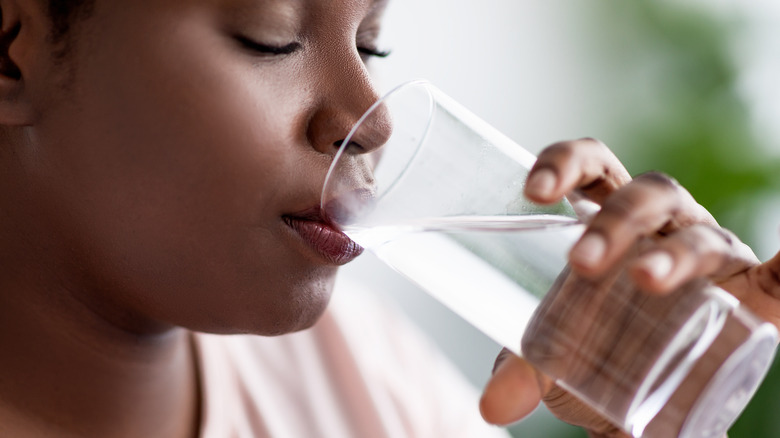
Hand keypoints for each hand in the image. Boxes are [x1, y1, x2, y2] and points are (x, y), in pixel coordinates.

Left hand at [480, 138, 775, 436]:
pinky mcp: (753, 292)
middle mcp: (664, 224)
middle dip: (613, 221)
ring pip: (695, 233)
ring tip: (645, 280)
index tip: (534, 191)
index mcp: (612, 221)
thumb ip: (526, 370)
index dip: (565, 164)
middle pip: (646, 194)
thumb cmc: (602, 348)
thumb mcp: (559, 356)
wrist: (654, 391)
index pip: (593, 170)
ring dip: (672, 253)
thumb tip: (493, 404)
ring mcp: (709, 252)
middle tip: (580, 264)